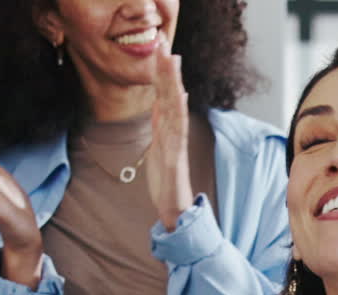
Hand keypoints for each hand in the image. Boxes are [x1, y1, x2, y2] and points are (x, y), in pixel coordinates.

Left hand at [147, 37, 195, 232]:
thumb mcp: (158, 144)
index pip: (164, 96)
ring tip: (172, 61)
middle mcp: (174, 132)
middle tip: (165, 44)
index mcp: (167, 129)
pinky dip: (178, 112)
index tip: (161, 49)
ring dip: (173, 83)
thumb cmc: (166, 179)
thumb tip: (162, 101)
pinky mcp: (176, 156)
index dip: (162, 73)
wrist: (172, 207)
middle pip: (171, 96)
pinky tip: (180, 95)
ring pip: (175, 107)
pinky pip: (177, 130)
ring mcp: (177, 142)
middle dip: (168, 70)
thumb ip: (161, 123)